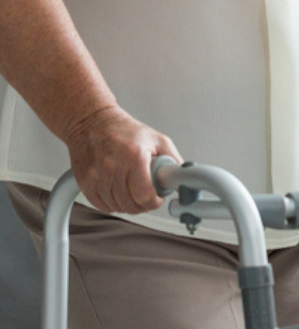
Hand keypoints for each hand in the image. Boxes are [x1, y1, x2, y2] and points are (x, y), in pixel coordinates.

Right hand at [65, 105, 181, 214]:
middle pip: (131, 204)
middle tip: (147, 194)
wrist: (91, 121)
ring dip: (128, 204)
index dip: (154, 201)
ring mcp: (96, 175)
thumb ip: (173, 159)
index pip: (145, 194)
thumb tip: (183, 178)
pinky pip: (102, 206)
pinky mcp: (85, 182)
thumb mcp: (155, 139)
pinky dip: (112, 204)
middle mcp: (113, 166)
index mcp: (134, 155)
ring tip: (132, 190)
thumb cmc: (123, 130)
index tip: (157, 198)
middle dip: (143, 204)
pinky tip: (118, 192)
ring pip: (117, 207)